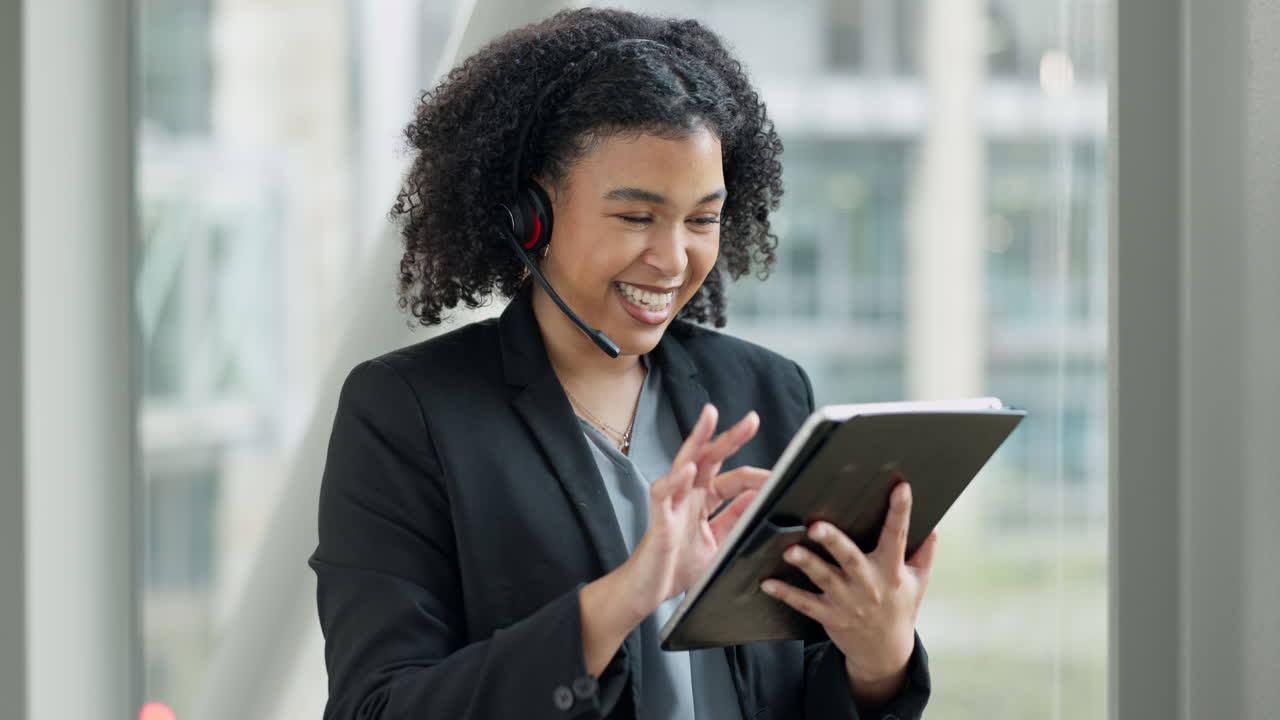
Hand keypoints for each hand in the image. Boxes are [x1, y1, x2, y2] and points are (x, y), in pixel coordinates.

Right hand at [619, 403, 770, 619]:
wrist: (647, 592)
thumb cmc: (678, 568)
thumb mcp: (719, 543)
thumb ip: (737, 520)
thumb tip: (760, 499)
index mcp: (703, 502)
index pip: (733, 480)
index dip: (757, 478)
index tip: (779, 478)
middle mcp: (688, 497)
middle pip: (709, 459)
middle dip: (730, 438)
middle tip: (752, 419)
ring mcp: (672, 505)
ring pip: (684, 463)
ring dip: (698, 440)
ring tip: (710, 417)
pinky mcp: (658, 520)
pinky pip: (663, 494)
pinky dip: (675, 480)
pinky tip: (687, 469)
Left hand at [760, 480, 938, 703]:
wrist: (885, 653)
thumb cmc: (900, 607)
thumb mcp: (918, 581)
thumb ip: (925, 552)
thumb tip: (934, 524)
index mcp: (892, 571)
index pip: (898, 536)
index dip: (900, 511)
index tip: (900, 487)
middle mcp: (869, 585)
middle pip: (850, 558)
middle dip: (833, 541)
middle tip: (816, 525)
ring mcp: (847, 602)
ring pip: (824, 579)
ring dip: (806, 564)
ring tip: (789, 550)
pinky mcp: (830, 616)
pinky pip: (804, 603)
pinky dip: (785, 593)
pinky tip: (767, 583)